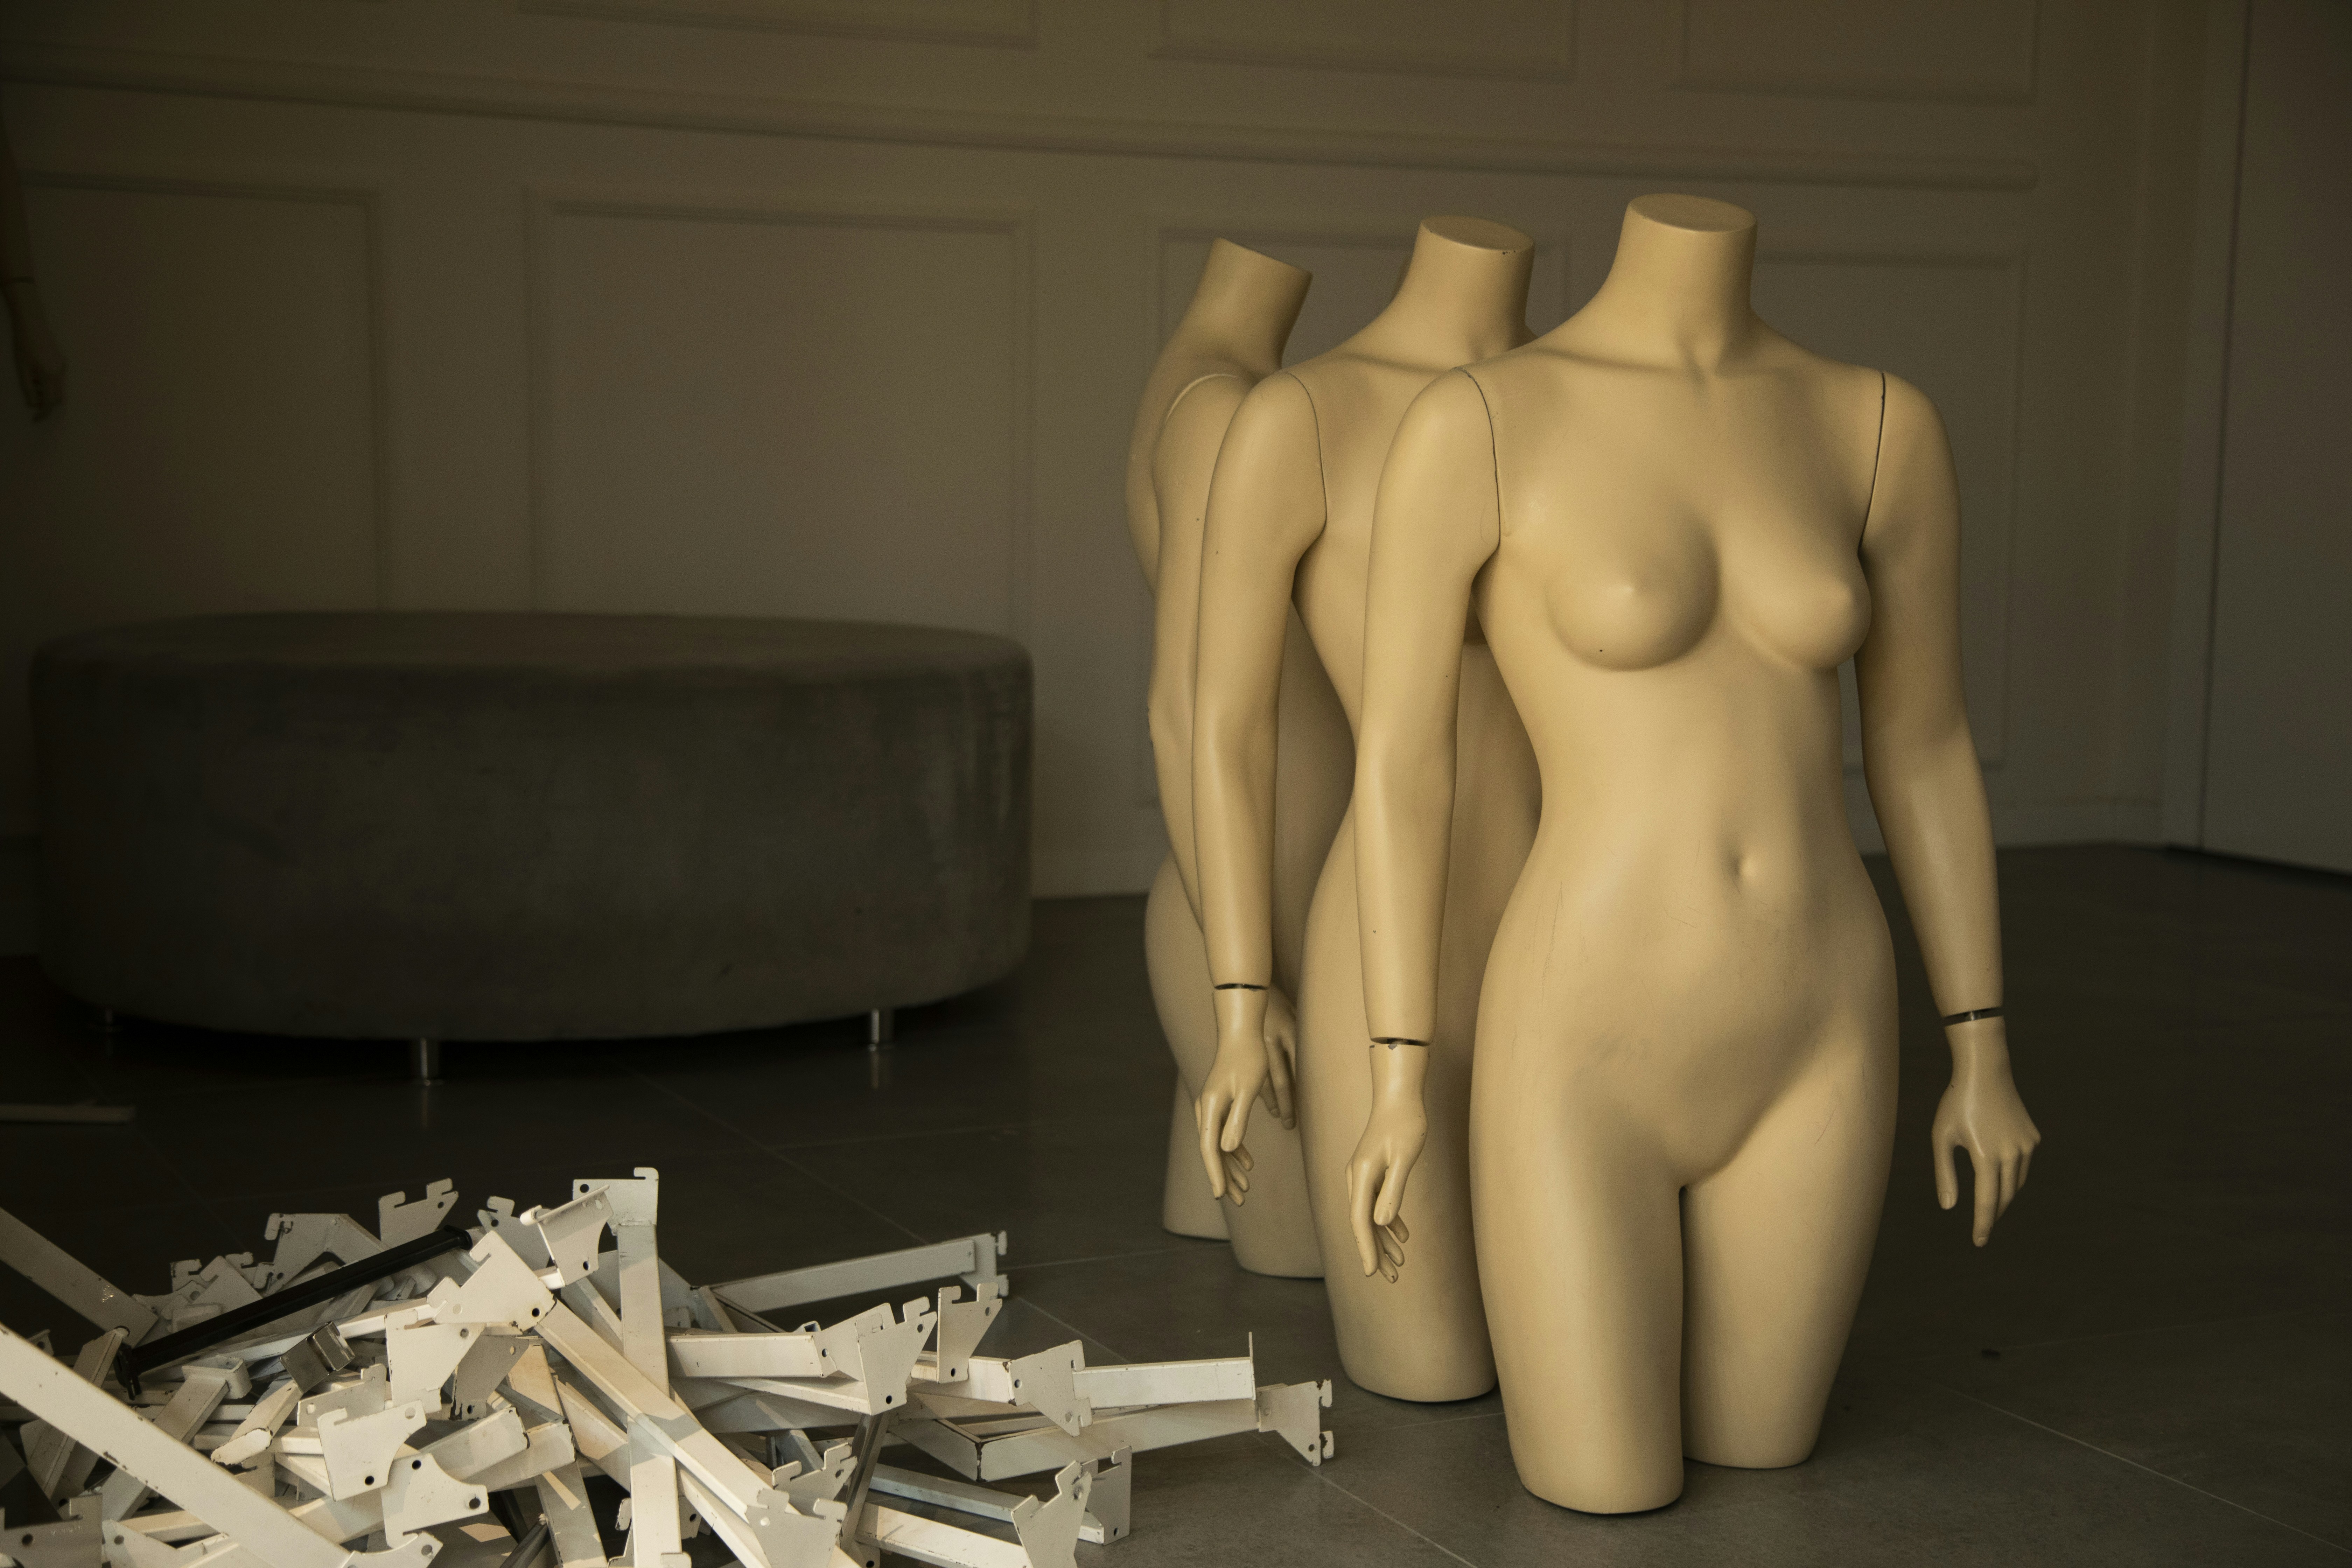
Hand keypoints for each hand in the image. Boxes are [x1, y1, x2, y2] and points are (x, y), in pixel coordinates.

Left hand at [5, 280, 65, 418]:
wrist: (32, 323)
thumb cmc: (23, 344)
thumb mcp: (21, 368)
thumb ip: (28, 388)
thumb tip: (33, 403)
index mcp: (50, 376)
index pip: (49, 402)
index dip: (43, 413)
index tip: (35, 419)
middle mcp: (60, 373)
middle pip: (57, 398)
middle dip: (45, 402)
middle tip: (30, 397)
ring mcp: (63, 367)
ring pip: (58, 388)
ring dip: (46, 391)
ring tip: (31, 380)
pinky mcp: (62, 361)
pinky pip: (57, 378)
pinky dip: (48, 382)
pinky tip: (36, 372)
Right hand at [1193, 985, 1297, 1202]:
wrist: (1241, 1032)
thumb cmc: (1248, 1059)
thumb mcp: (1247, 1090)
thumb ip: (1237, 1120)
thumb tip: (1228, 1149)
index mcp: (1210, 1108)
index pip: (1210, 1149)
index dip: (1216, 1174)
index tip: (1221, 1196)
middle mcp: (1205, 1110)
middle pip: (1212, 1152)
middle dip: (1224, 1178)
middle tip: (1238, 1201)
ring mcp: (1211, 1107)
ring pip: (1218, 1145)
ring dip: (1231, 1167)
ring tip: (1245, 1189)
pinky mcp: (1219, 1103)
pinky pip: (1223, 1133)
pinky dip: (1234, 1150)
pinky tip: (1247, 1162)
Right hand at [1345, 1045, 1428, 1280]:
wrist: (1399, 1096)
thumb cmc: (1405, 1124)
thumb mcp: (1404, 1158)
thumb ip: (1393, 1191)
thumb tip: (1381, 1223)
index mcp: (1361, 1175)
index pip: (1360, 1220)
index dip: (1366, 1248)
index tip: (1371, 1273)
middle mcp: (1356, 1177)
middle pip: (1363, 1222)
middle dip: (1376, 1252)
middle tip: (1391, 1278)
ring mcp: (1363, 1175)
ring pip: (1370, 1215)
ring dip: (1384, 1240)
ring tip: (1399, 1264)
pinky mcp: (1373, 1172)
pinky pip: (1378, 1203)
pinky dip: (1389, 1221)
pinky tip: (1403, 1236)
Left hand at [1932, 1024, 2040, 1245]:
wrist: (1985, 1072)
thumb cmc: (1956, 1103)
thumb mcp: (1942, 1137)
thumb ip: (1944, 1174)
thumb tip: (1948, 1208)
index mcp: (1986, 1157)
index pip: (1986, 1202)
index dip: (1983, 1225)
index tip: (1979, 1242)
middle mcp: (2012, 1155)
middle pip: (2004, 1197)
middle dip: (1993, 1214)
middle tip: (1983, 1228)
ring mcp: (2026, 1146)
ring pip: (2017, 1184)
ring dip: (2004, 1197)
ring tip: (1991, 1206)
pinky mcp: (2033, 1138)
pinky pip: (2023, 1165)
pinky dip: (2013, 1176)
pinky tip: (2001, 1177)